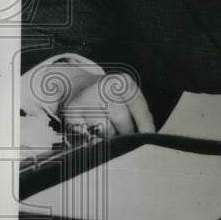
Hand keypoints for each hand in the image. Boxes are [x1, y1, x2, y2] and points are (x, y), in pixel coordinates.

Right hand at [24, 62, 154, 136]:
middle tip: (125, 135)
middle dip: (127, 133)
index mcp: (122, 82)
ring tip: (106, 129)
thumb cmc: (108, 96)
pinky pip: (86, 135)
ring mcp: (85, 99)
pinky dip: (91, 138)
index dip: (145, 123)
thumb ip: (136, 111)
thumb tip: (145, 134)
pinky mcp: (71, 112)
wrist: (77, 86)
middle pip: (122, 121)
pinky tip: (91, 130)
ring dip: (108, 137)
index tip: (149, 136)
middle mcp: (103, 88)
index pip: (138, 105)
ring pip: (104, 131)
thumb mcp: (125, 95)